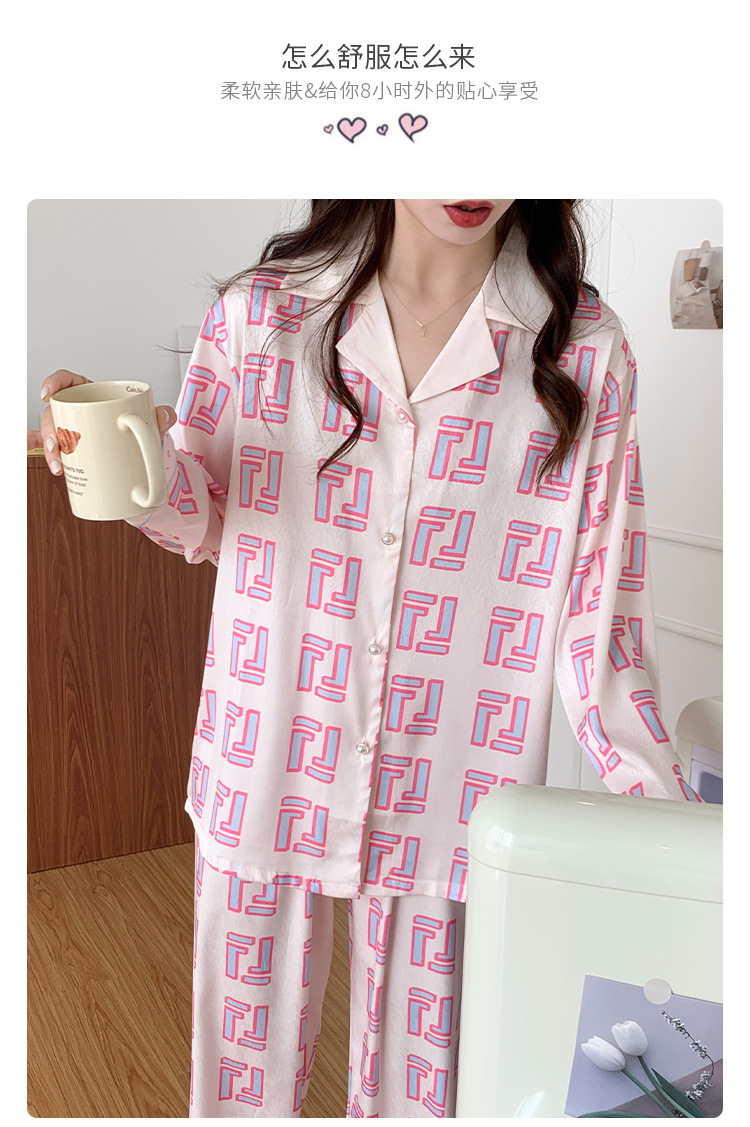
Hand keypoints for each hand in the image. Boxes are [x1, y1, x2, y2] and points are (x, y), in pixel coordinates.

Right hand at [32, 370, 177, 475]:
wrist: (145, 454)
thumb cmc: (142, 428)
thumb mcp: (152, 420)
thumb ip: (162, 416)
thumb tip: (163, 416)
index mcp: (94, 394)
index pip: (68, 380)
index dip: (54, 382)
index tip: (47, 393)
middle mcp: (80, 410)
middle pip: (55, 412)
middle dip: (50, 428)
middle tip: (57, 444)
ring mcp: (75, 430)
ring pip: (53, 434)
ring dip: (50, 449)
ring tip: (60, 465)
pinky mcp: (75, 451)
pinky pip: (58, 452)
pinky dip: (53, 460)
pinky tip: (58, 469)